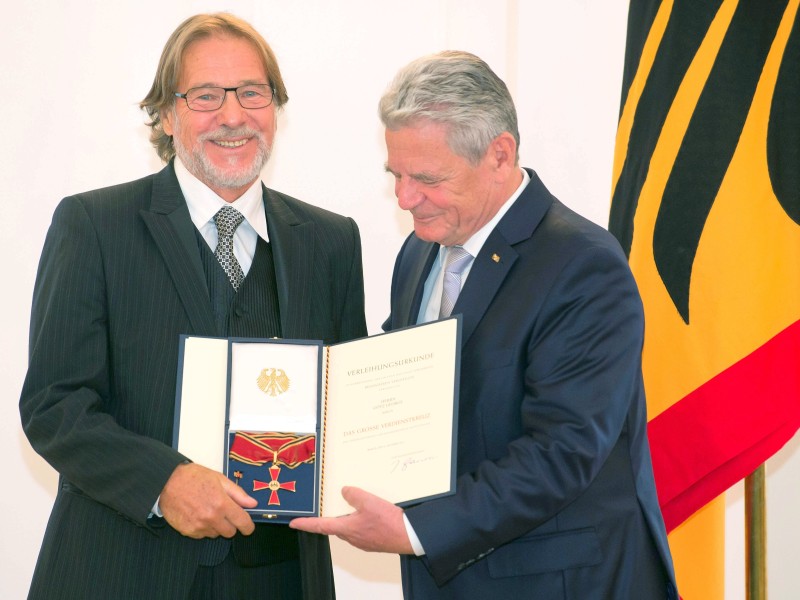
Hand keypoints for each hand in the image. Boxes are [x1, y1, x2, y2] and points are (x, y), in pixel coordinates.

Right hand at [159, 462, 257, 538]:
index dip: (248, 527)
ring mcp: (199, 526)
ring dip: (216, 526)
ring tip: (207, 510)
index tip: (248, 527)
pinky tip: (197, 515)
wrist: (166, 482)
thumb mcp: (219, 479)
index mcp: (221, 503)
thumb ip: (238, 493)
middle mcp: (211, 517)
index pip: (242, 522)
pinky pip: (202, 535)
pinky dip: (203, 528)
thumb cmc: (192, 477)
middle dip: (230, 524)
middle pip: (230, 532)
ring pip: (216, 534)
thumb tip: (252, 503)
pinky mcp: (188, 531)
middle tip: (224, 513)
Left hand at [289, 486, 412, 553]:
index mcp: (346, 528)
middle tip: (327, 504)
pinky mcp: (372, 540)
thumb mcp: (369, 502)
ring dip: (348, 516)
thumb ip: (353, 494)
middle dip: (331, 515)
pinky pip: (360, 528)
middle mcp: (352, 537)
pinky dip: (360, 519)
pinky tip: (369, 511)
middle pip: (335, 525)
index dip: (305, 524)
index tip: (294, 523)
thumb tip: (345, 491)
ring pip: (349, 526)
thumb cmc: (389, 523)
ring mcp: (362, 540)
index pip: (320, 526)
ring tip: (353, 503)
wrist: (409, 537)